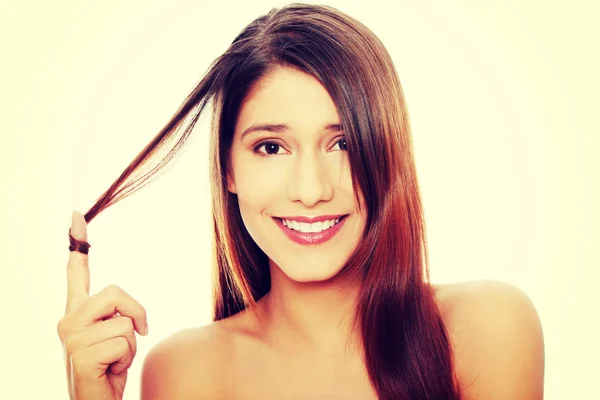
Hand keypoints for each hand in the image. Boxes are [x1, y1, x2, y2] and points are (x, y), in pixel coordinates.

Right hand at [57, 210, 148, 398]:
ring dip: (131, 345)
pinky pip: (124, 342)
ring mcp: (71, 338)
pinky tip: (110, 371)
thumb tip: (126, 310)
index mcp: (76, 313)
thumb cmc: (110, 368)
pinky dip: (127, 359)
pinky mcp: (81, 355)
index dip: (78, 244)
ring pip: (125, 322)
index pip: (77, 273)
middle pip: (116, 292)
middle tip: (134, 336)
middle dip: (136, 313)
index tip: (76, 215)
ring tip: (115, 360)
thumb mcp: (116, 335)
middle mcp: (67, 321)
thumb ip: (117, 314)